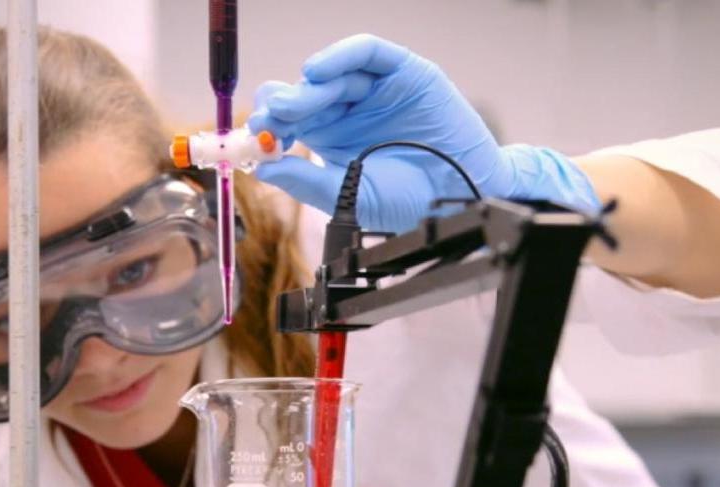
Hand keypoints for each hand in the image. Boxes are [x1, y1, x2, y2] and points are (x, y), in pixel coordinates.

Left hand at [247, 34, 600, 231]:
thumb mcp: (351, 198)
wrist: (464, 194)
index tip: (254, 138)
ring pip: (331, 75)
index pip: (290, 122)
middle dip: (283, 105)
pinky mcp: (402, 72)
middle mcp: (348, 111)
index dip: (269, 126)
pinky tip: (318, 71)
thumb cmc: (413, 200)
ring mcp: (374, 89)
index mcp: (332, 139)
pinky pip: (367, 53)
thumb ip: (308, 182)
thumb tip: (264, 167)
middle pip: (304, 95)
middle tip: (272, 119)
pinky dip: (340, 55)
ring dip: (307, 86)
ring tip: (294, 103)